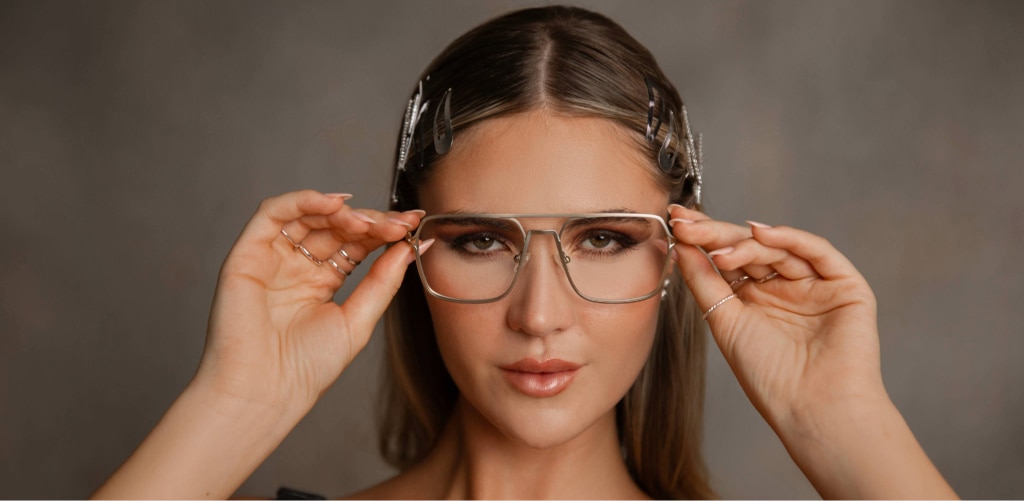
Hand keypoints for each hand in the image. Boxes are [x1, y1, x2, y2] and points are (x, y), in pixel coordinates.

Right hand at [196, 190, 424, 410]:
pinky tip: (332, 204)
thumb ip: (383, 281)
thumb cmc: (306, 369)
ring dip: (340, 211)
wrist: (264, 392)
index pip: (355, 243)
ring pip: (307, 214)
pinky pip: (272, 213)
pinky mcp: (247, 254)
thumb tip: (411, 247)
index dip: (384, 231)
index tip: (413, 224)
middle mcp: (296, 266)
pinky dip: (302, 200)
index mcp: (321, 281)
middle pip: (335, 226)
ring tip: (366, 222)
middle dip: (369, 220)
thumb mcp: (358, 320)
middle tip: (397, 224)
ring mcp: (271, 258)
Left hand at [667, 204, 883, 429]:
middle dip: (716, 233)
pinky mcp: (845, 285)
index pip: (727, 258)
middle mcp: (783, 288)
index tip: (676, 222)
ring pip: (778, 248)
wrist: (812, 408)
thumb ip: (704, 281)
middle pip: (749, 248)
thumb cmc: (768, 376)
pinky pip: (817, 251)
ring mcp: (814, 285)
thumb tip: (680, 244)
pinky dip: (789, 238)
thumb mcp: (724, 321)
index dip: (702, 238)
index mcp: (754, 299)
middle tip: (687, 223)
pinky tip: (761, 233)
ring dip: (746, 243)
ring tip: (718, 250)